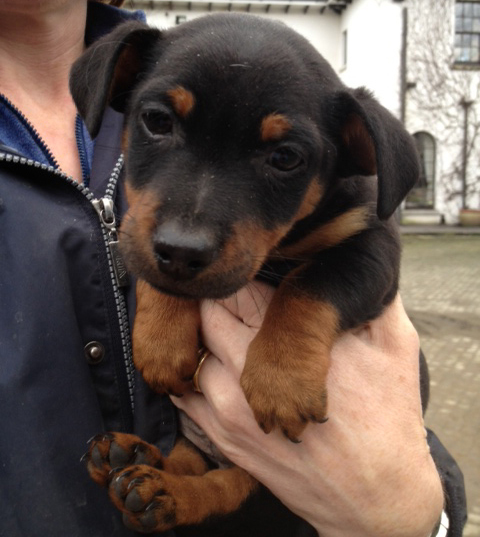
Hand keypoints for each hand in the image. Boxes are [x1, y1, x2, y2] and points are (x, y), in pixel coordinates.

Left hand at [172, 283, 443, 536]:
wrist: (376, 497)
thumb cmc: (389, 419)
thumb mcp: (394, 345)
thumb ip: (369, 296)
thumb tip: (353, 257)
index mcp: (292, 340)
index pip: (242, 289)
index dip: (244, 276)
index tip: (251, 270)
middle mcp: (252, 372)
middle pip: (210, 315)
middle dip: (220, 301)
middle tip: (235, 298)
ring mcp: (231, 408)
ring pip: (193, 351)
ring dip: (205, 338)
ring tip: (224, 332)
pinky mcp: (225, 438)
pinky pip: (187, 393)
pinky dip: (195, 373)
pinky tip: (213, 366)